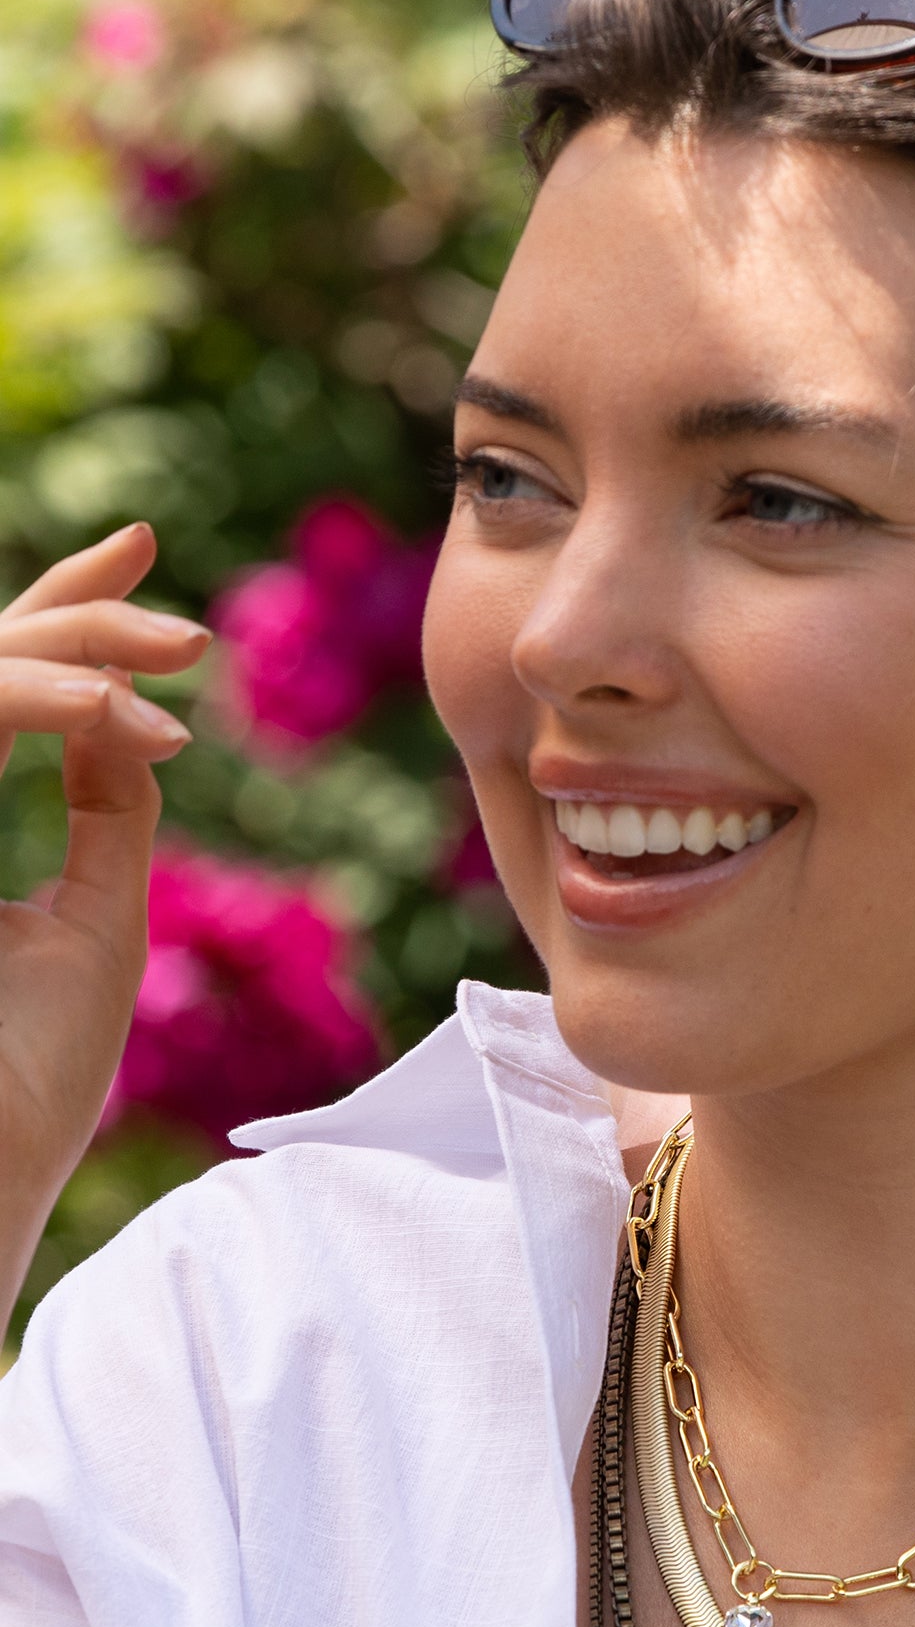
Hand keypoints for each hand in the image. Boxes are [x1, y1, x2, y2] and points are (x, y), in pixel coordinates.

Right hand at [0, 523, 209, 1326]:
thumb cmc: (31, 1074)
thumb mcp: (95, 920)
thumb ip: (104, 810)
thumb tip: (129, 715)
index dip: (63, 605)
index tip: (139, 552)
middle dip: (75, 603)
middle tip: (171, 598)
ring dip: (69, 654)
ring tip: (172, 660)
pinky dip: (36, 702)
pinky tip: (111, 712)